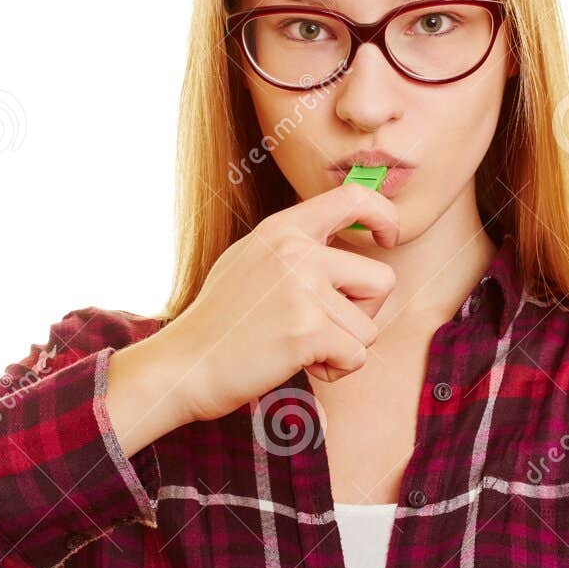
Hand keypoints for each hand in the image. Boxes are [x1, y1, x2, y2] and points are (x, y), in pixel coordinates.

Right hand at [106, 181, 399, 445]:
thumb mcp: (251, 260)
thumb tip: (349, 232)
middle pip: (382, 280)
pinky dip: (336, 369)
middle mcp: (296, 252)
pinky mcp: (307, 330)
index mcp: (282, 229)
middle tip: (323, 326)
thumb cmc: (219, 322)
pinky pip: (357, 356)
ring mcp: (302, 290)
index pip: (354, 198)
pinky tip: (300, 364)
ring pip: (369, 327)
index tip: (386, 239)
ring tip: (298, 346)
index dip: (384, 216)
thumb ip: (295, 246)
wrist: (183, 366)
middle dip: (364, 313)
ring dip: (343, 347)